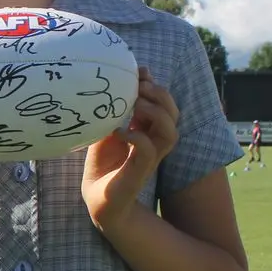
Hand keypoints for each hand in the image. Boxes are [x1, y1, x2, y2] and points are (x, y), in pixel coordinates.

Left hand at [81, 67, 179, 234]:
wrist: (97, 198)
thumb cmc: (103, 162)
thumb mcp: (105, 129)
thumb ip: (114, 109)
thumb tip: (117, 83)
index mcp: (148, 129)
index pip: (164, 103)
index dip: (156, 86)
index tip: (141, 72)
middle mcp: (154, 142)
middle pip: (174, 113)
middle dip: (160, 95)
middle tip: (139, 87)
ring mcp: (149, 156)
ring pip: (170, 131)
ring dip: (155, 113)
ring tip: (134, 105)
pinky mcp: (139, 171)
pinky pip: (148, 150)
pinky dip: (136, 136)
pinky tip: (118, 131)